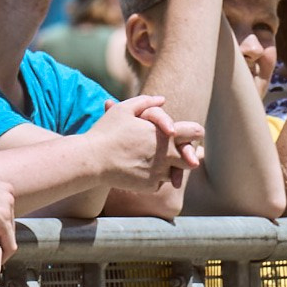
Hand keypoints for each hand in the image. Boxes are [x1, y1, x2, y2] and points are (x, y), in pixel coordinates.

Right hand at [85, 94, 205, 192]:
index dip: (193, 132)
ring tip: (148, 161)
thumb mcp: (122, 109)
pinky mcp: (150, 186)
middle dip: (184, 156)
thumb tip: (162, 100)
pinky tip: (136, 170)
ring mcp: (159, 172)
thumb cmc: (106, 132)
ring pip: (174, 173)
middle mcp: (168, 155)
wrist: (91, 159)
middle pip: (191, 159)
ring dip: (166, 168)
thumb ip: (145, 102)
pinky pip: (158, 183)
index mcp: (165, 135)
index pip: (196, 132)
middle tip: (171, 153)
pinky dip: (151, 178)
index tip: (184, 134)